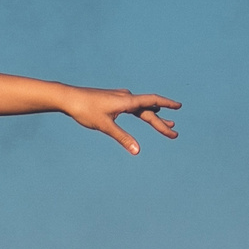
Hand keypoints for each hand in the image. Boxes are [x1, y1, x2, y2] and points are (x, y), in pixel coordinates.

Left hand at [64, 88, 180, 153]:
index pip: (152, 101)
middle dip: (162, 123)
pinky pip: (133, 106)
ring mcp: (119, 98)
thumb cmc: (85, 110)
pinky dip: (143, 112)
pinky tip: (144, 112)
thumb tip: (137, 151)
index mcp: (126, 101)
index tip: (179, 107)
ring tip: (168, 123)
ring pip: (141, 108)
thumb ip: (122, 138)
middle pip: (149, 110)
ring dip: (155, 116)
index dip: (168, 104)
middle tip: (174, 134)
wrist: (68, 98)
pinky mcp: (113, 100)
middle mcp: (125, 97)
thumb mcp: (105, 126)